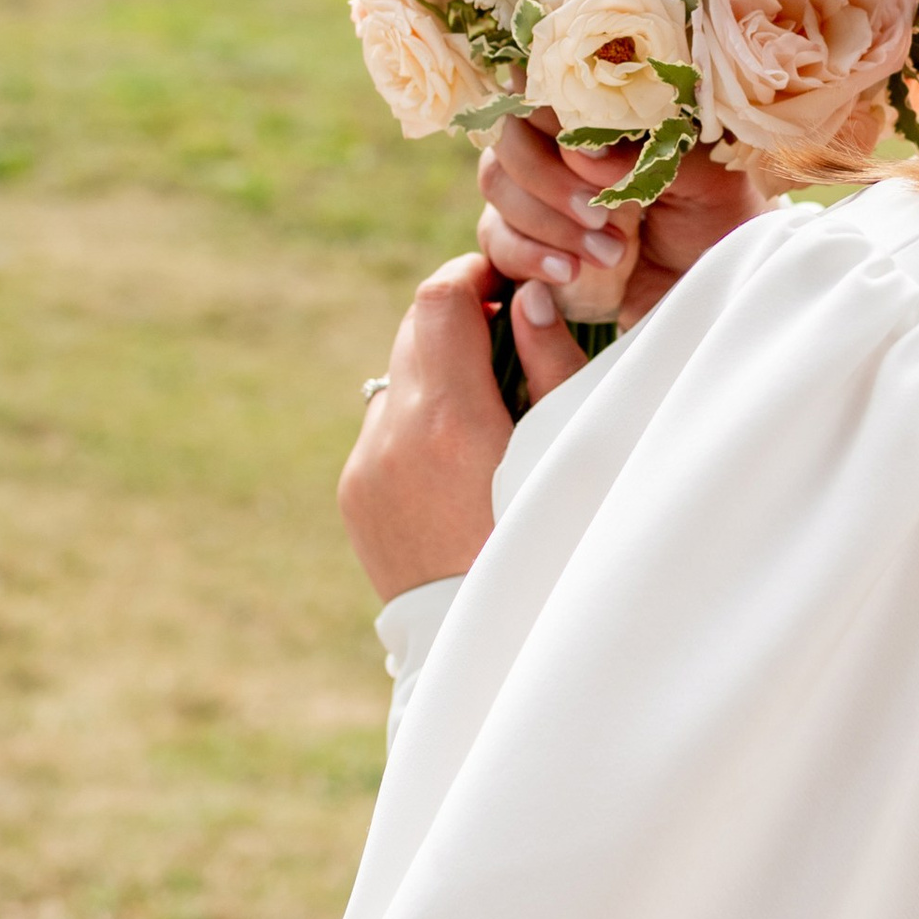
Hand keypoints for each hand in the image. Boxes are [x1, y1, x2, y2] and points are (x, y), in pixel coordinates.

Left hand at [339, 254, 586, 604]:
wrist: (486, 642)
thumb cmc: (550, 544)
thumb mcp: (565, 450)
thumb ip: (551, 365)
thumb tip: (530, 296)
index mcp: (449, 419)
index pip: (440, 299)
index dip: (475, 275)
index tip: (509, 283)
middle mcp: (393, 435)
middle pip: (416, 329)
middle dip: (461, 321)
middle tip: (510, 338)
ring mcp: (366, 467)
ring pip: (398, 379)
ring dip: (438, 374)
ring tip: (488, 411)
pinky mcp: (354, 495)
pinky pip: (383, 431)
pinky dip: (418, 424)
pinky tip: (459, 463)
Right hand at [477, 114, 765, 324]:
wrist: (715, 286)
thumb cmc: (717, 214)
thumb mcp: (708, 178)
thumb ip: (651, 157)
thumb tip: (585, 155)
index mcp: (603, 106)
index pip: (548, 79)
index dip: (555, 109)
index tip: (590, 151)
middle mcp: (561, 138)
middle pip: (511, 129)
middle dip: (548, 175)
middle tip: (600, 214)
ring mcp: (536, 188)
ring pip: (497, 179)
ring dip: (545, 219)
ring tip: (610, 253)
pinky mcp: (526, 240)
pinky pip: (495, 238)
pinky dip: (528, 254)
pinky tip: (569, 271)